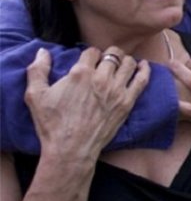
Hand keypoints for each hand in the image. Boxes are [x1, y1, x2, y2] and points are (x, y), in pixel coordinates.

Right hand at [24, 47, 148, 160]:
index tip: (89, 61)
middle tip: (107, 60)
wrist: (71, 148)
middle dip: (109, 54)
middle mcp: (101, 78)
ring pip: (128, 63)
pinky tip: (143, 65)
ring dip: (125, 60)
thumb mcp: (35, 95)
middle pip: (113, 55)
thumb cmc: (52, 124)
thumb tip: (42, 51)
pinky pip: (142, 80)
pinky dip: (144, 70)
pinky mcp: (127, 102)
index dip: (91, 54)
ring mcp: (117, 90)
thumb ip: (37, 70)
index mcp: (80, 73)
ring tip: (122, 64)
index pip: (92, 52)